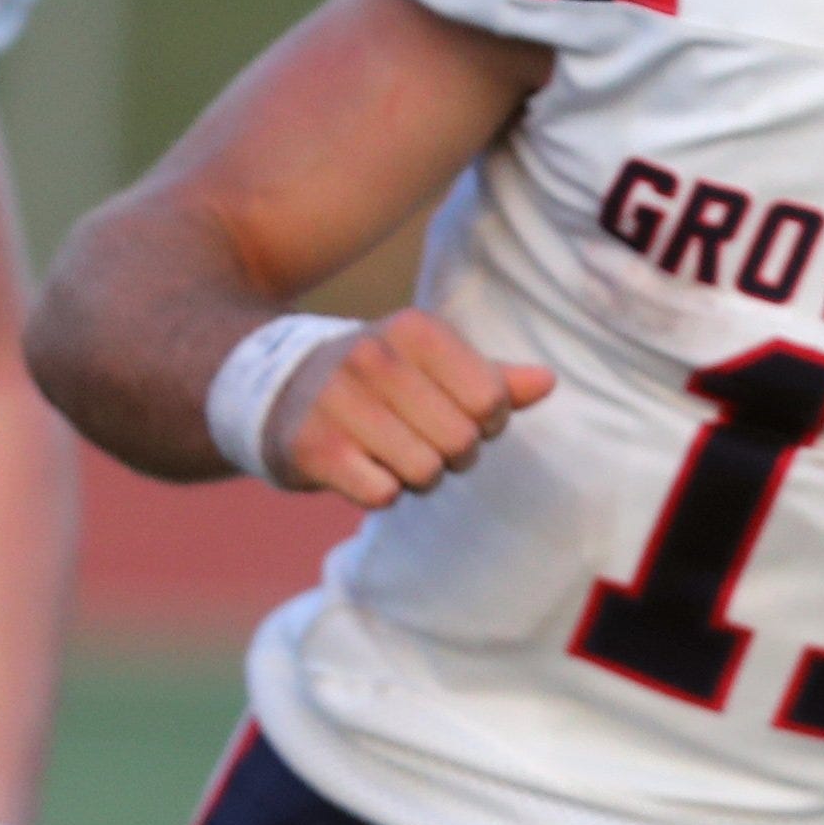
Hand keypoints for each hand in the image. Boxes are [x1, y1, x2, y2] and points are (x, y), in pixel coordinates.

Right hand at [271, 311, 554, 510]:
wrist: (275, 391)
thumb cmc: (374, 381)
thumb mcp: (430, 364)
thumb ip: (491, 376)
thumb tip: (549, 382)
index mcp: (413, 330)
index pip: (491, 400)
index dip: (486, 421)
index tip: (455, 413)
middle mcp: (373, 358)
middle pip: (461, 441)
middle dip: (451, 453)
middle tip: (420, 439)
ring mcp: (338, 402)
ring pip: (425, 471)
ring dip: (416, 476)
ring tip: (389, 453)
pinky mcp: (313, 448)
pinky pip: (383, 494)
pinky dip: (381, 492)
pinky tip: (361, 468)